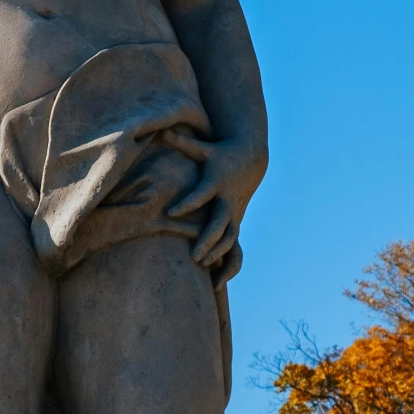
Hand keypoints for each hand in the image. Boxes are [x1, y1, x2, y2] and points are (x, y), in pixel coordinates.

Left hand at [168, 135, 264, 269]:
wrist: (250, 160)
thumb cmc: (220, 154)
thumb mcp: (203, 148)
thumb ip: (184, 143)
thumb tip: (163, 131)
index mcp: (215, 183)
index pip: (201, 194)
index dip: (188, 203)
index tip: (171, 212)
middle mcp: (225, 201)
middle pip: (220, 223)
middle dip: (208, 239)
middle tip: (194, 256)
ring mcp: (233, 214)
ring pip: (229, 238)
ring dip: (217, 253)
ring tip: (202, 267)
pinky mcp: (236, 222)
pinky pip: (235, 248)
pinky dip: (229, 265)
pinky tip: (217, 283)